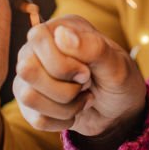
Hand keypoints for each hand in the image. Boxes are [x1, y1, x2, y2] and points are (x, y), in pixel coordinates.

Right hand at [13, 14, 146, 138]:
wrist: (120, 110)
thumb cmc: (119, 79)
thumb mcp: (116, 65)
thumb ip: (93, 48)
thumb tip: (62, 34)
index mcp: (60, 29)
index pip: (38, 38)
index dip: (62, 62)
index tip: (87, 71)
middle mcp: (38, 50)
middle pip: (27, 70)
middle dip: (65, 87)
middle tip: (86, 84)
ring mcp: (30, 77)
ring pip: (28, 97)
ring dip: (66, 107)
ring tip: (83, 97)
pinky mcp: (29, 104)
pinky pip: (36, 119)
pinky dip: (63, 120)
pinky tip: (75, 110)